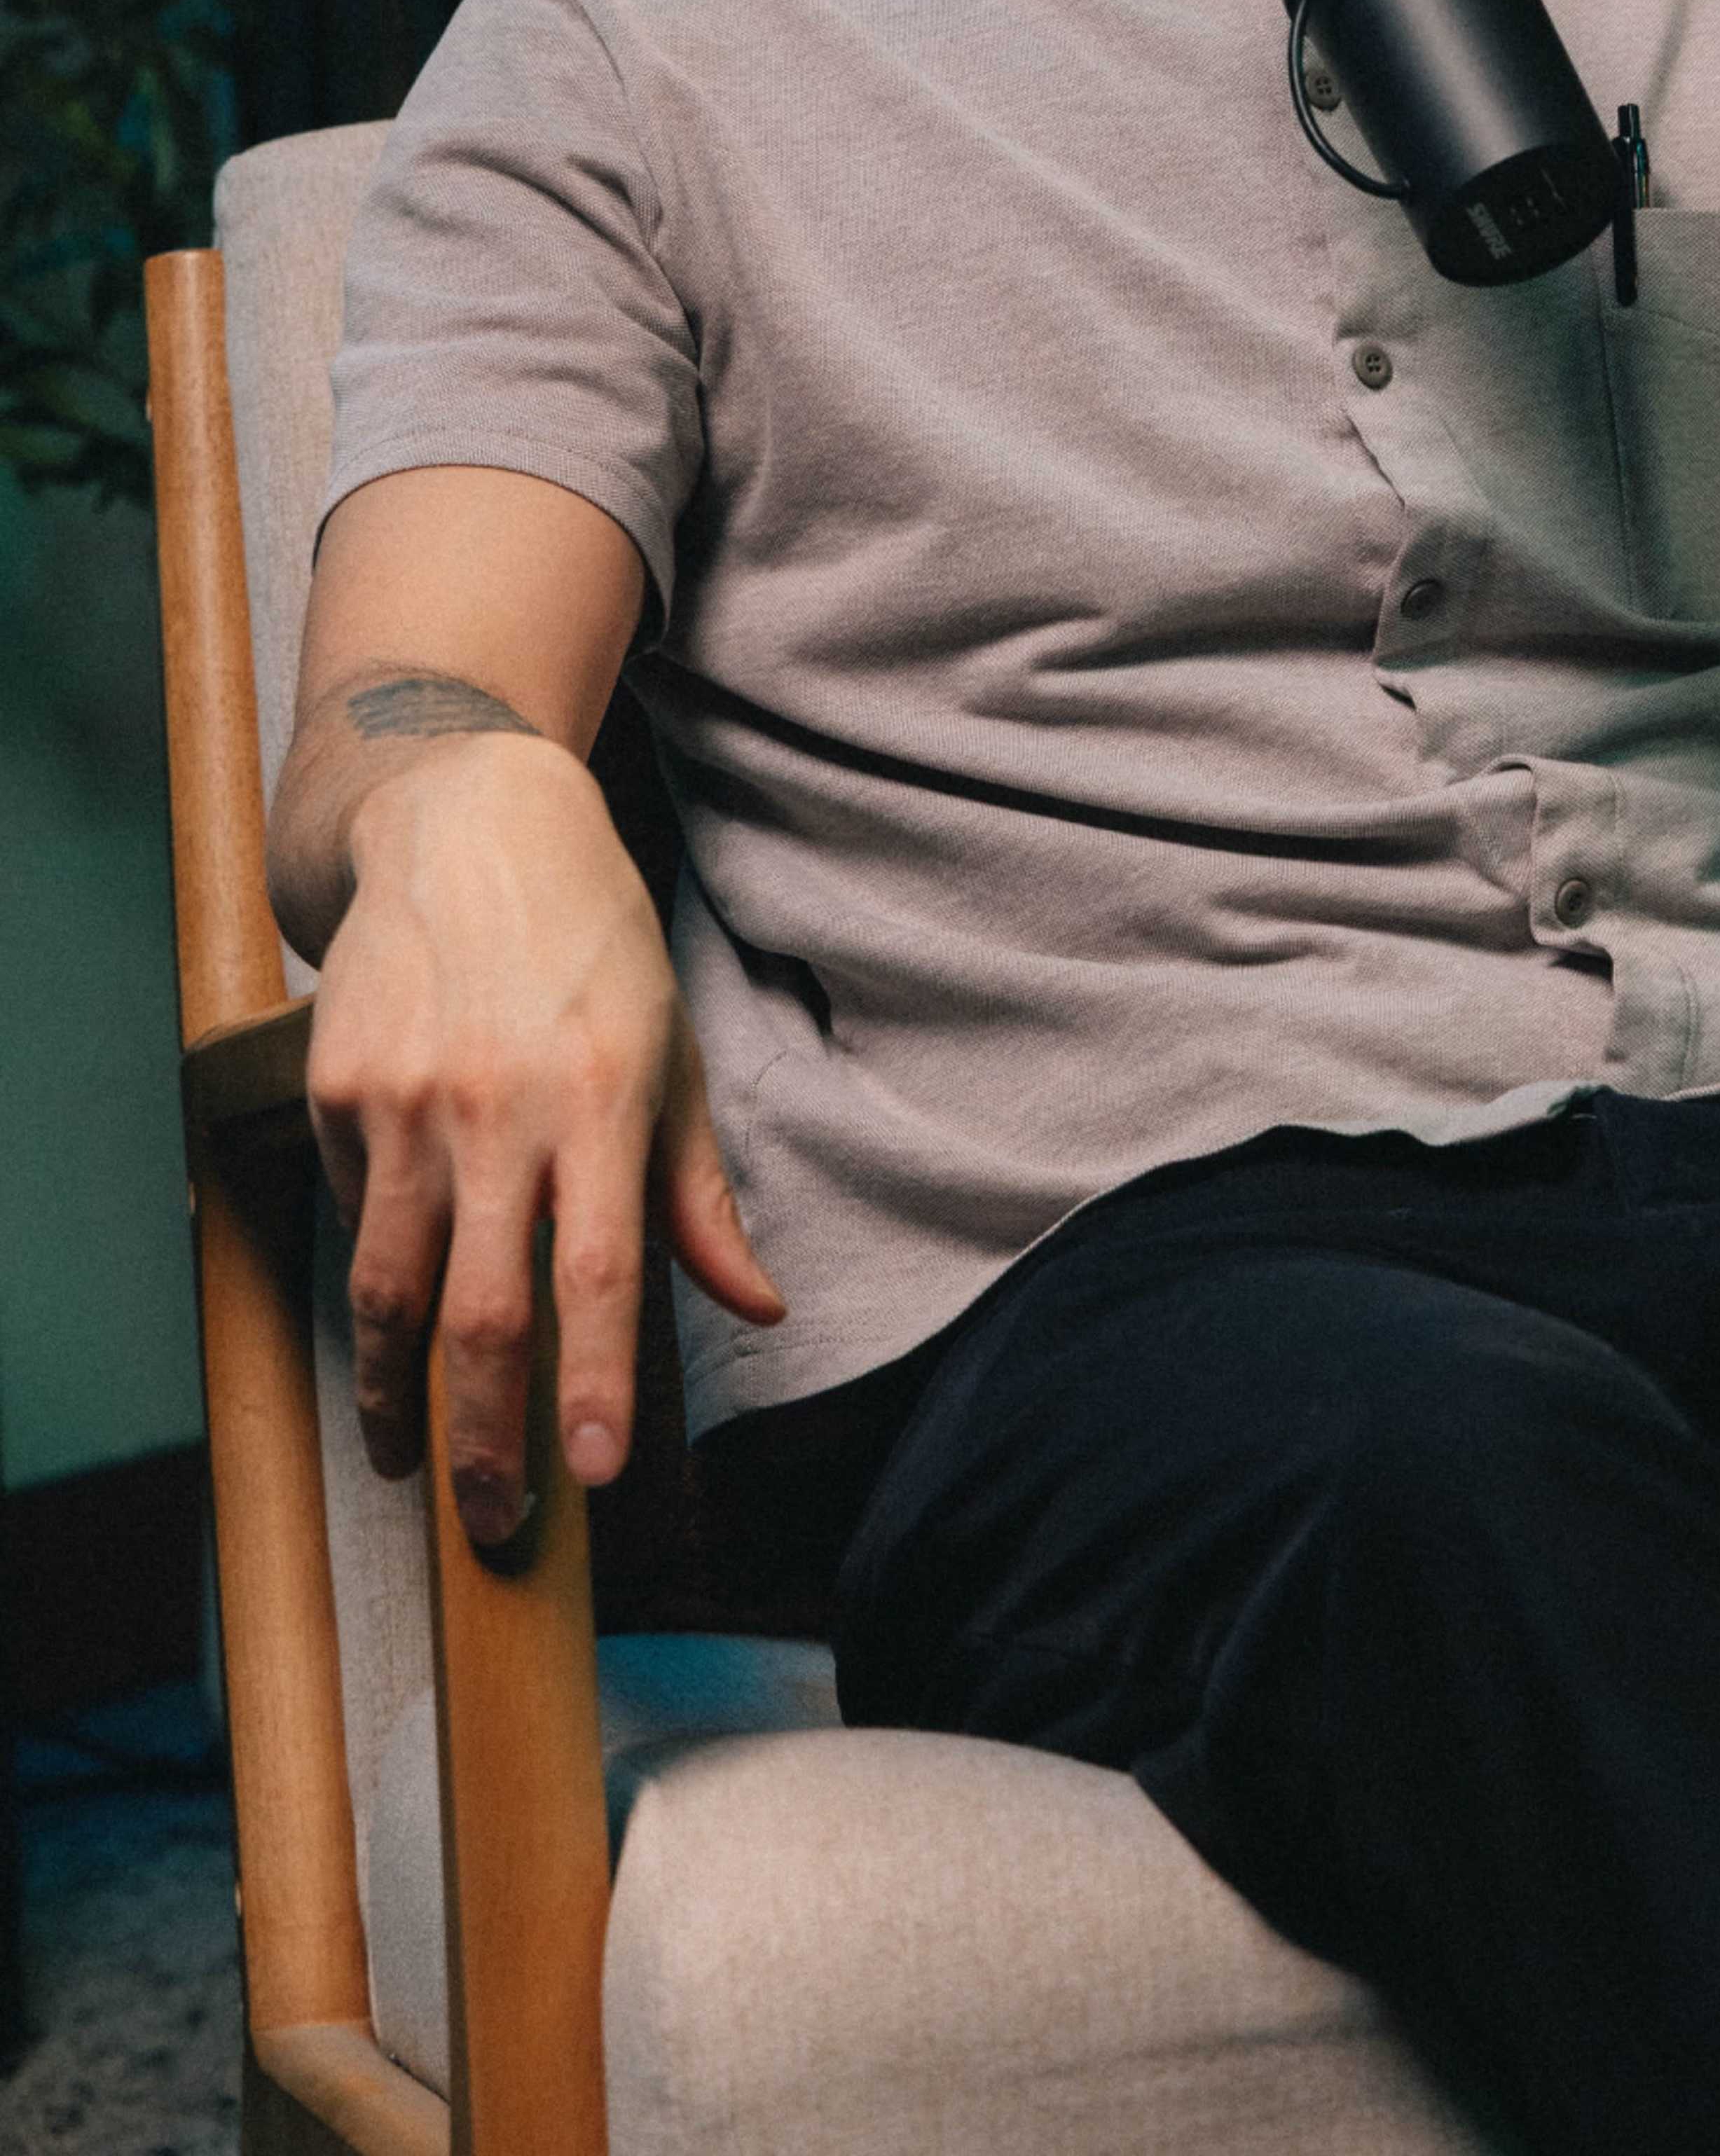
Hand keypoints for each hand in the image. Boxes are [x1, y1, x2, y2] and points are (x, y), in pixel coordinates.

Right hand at [304, 735, 783, 1548]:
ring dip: (399, 1393)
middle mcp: (496, 1106)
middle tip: (497, 1519)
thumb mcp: (672, 1050)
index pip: (597, 1273)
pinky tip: (395, 1294)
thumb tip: (759, 1305)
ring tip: (411, 1455)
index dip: (593, 1386)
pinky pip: (354, 1215)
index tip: (594, 1476)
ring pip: (389, 1288)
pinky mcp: (337, 1088)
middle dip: (487, 1437)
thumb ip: (701, 1193)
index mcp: (600, 1097)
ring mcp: (404, 1100)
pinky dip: (376, 1270)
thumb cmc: (591, 943)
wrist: (465, 822)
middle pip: (483, 1310)